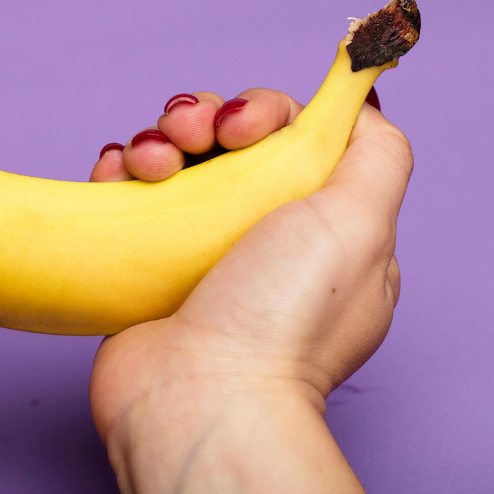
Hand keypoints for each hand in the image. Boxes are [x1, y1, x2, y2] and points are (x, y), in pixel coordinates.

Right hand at [87, 88, 411, 493]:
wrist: (198, 399)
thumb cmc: (283, 319)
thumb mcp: (360, 226)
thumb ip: (376, 153)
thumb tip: (366, 95)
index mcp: (317, 222)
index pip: (288, 133)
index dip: (261, 112)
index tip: (242, 129)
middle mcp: (258, 229)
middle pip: (224, 137)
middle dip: (201, 118)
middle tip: (190, 138)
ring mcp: (197, 245)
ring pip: (172, 156)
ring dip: (156, 140)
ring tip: (149, 166)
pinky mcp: (144, 259)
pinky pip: (126, 190)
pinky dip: (118, 168)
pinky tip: (117, 174)